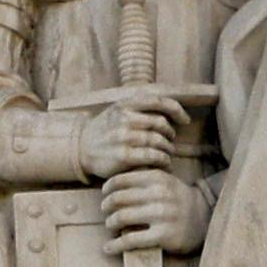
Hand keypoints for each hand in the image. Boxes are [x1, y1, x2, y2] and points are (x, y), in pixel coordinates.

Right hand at [76, 89, 198, 182]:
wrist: (81, 149)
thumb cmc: (105, 130)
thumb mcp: (117, 111)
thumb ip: (139, 107)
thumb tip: (170, 111)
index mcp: (125, 104)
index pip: (159, 101)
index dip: (177, 110)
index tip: (185, 120)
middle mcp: (124, 118)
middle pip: (161, 124)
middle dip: (170, 135)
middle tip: (170, 143)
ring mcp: (123, 137)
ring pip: (159, 141)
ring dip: (168, 150)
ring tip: (167, 156)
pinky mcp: (123, 156)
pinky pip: (153, 156)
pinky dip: (163, 161)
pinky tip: (164, 164)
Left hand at [98, 161, 198, 250]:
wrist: (205, 219)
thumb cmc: (177, 199)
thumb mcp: (165, 182)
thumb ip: (143, 179)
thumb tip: (111, 184)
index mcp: (157, 178)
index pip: (121, 180)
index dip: (108, 188)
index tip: (104, 194)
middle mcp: (159, 195)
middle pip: (118, 199)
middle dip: (106, 206)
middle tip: (105, 211)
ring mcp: (161, 215)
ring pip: (121, 218)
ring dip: (110, 224)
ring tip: (110, 226)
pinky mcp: (162, 235)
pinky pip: (130, 240)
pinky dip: (115, 245)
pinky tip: (108, 248)